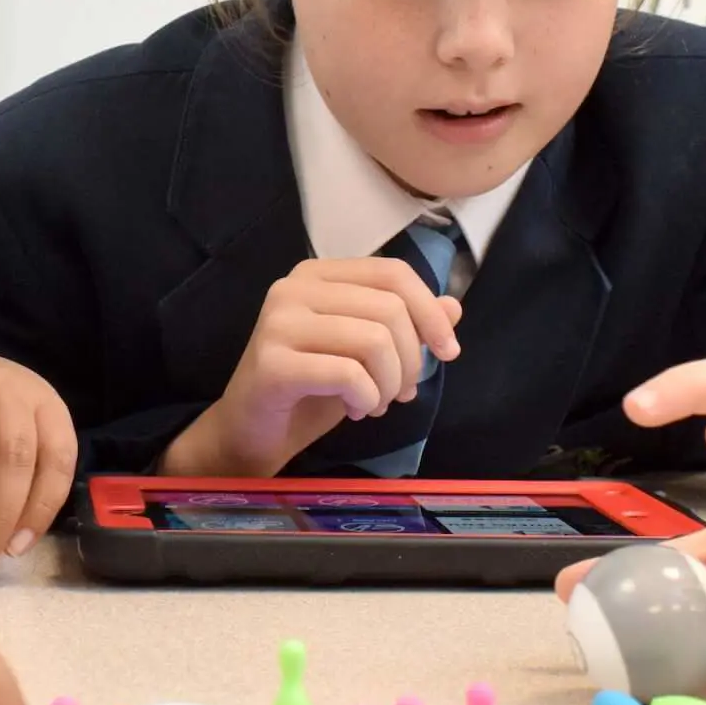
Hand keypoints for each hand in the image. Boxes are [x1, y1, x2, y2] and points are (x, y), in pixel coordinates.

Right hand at [163, 258, 460, 475]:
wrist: (251, 432)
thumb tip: (453, 307)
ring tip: (376, 404)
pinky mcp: (272, 363)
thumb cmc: (309, 390)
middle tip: (401, 392)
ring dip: (390, 383)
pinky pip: (348, 374)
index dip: (430, 311)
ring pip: (373, 340)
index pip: (392, 273)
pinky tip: (356, 411)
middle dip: (410, 359)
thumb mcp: (366, 354)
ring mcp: (278, 323)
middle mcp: (293, 288)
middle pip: (388, 308)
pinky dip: (366, 398)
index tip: (448, 352)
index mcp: (318, 275)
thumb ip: (404, 326)